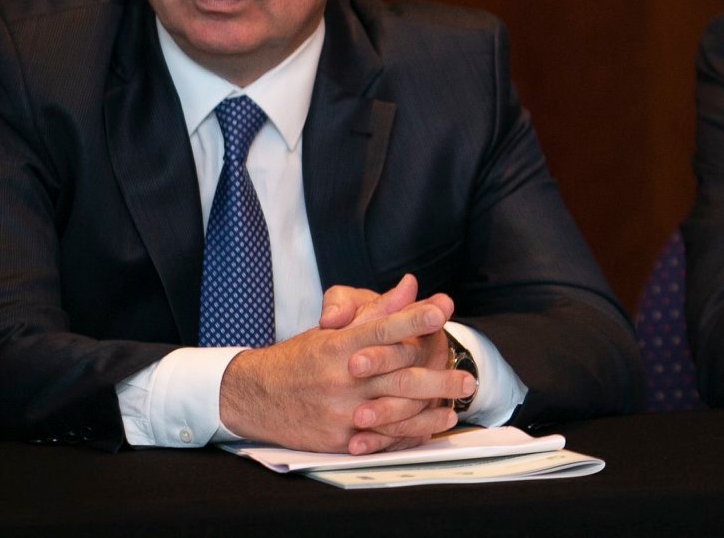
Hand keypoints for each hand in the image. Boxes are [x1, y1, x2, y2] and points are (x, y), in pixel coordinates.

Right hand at [219, 286, 472, 454]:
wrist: (254, 397)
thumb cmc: (301, 358)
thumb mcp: (334, 330)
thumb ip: (377, 310)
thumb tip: (411, 284)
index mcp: (339, 345)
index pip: (381, 329)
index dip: (412, 319)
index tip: (441, 310)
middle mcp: (341, 377)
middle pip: (397, 375)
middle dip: (437, 377)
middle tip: (468, 377)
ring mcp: (339, 410)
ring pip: (394, 412)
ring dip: (430, 411)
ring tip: (456, 407)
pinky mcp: (338, 438)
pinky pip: (380, 439)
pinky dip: (408, 436)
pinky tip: (430, 430)